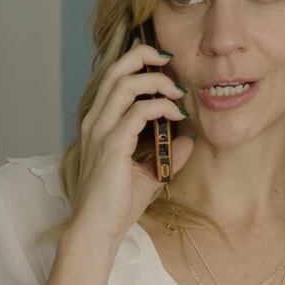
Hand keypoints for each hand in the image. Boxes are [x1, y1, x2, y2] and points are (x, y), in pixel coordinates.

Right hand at [72, 44, 194, 242]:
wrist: (97, 229)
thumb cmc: (116, 203)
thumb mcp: (147, 173)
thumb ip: (167, 153)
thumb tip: (189, 139)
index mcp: (98, 123)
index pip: (113, 78)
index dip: (137, 62)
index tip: (163, 66)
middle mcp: (95, 121)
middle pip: (116, 70)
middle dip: (144, 56)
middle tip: (171, 61)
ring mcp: (100, 131)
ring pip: (126, 84)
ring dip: (157, 82)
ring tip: (178, 92)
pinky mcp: (112, 145)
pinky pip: (139, 111)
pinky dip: (162, 108)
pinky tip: (178, 117)